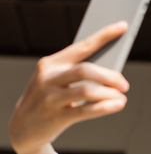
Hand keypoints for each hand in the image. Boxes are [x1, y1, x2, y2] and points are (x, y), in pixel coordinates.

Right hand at [9, 22, 129, 153]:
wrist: (23, 127)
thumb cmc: (47, 99)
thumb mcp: (55, 80)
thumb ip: (77, 72)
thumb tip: (112, 69)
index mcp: (51, 63)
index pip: (82, 46)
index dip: (104, 36)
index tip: (122, 26)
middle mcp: (49, 78)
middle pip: (85, 70)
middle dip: (110, 76)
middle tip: (124, 84)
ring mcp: (51, 98)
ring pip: (87, 90)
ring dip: (109, 93)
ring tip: (121, 97)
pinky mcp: (56, 118)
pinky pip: (85, 110)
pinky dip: (105, 107)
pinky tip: (117, 105)